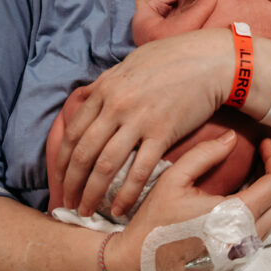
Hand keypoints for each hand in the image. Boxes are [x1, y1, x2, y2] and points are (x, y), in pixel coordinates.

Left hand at [55, 28, 233, 216]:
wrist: (210, 61)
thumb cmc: (172, 59)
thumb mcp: (129, 65)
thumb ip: (106, 84)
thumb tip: (87, 98)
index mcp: (105, 89)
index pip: (73, 133)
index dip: (63, 162)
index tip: (61, 180)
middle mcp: (116, 105)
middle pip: (84, 153)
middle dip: (72, 184)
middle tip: (69, 203)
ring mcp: (138, 120)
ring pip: (105, 166)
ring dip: (92, 194)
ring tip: (87, 212)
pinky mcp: (162, 133)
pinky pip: (139, 171)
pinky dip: (127, 194)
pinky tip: (120, 209)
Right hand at [107, 133, 270, 270]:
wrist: (138, 264)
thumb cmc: (154, 223)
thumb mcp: (174, 180)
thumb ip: (205, 154)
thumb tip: (231, 138)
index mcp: (236, 217)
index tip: (265, 144)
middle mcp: (246, 238)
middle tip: (262, 155)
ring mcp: (242, 252)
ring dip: (270, 192)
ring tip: (252, 171)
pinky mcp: (235, 260)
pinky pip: (261, 230)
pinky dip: (261, 209)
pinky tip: (241, 194)